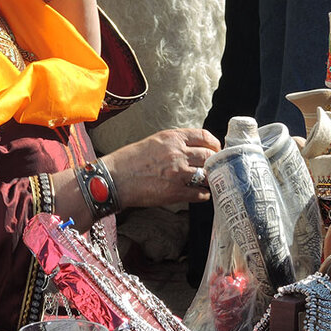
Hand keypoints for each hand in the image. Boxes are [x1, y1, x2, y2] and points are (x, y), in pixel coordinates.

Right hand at [105, 128, 220, 208]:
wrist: (114, 179)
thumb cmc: (130, 161)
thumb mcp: (154, 142)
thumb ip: (175, 143)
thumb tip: (193, 149)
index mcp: (172, 138)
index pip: (205, 136)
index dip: (214, 144)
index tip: (216, 149)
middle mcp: (177, 153)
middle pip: (210, 155)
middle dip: (215, 162)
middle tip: (216, 167)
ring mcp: (178, 173)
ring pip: (208, 175)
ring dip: (210, 179)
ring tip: (208, 182)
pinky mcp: (175, 192)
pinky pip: (200, 194)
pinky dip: (203, 195)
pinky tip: (199, 194)